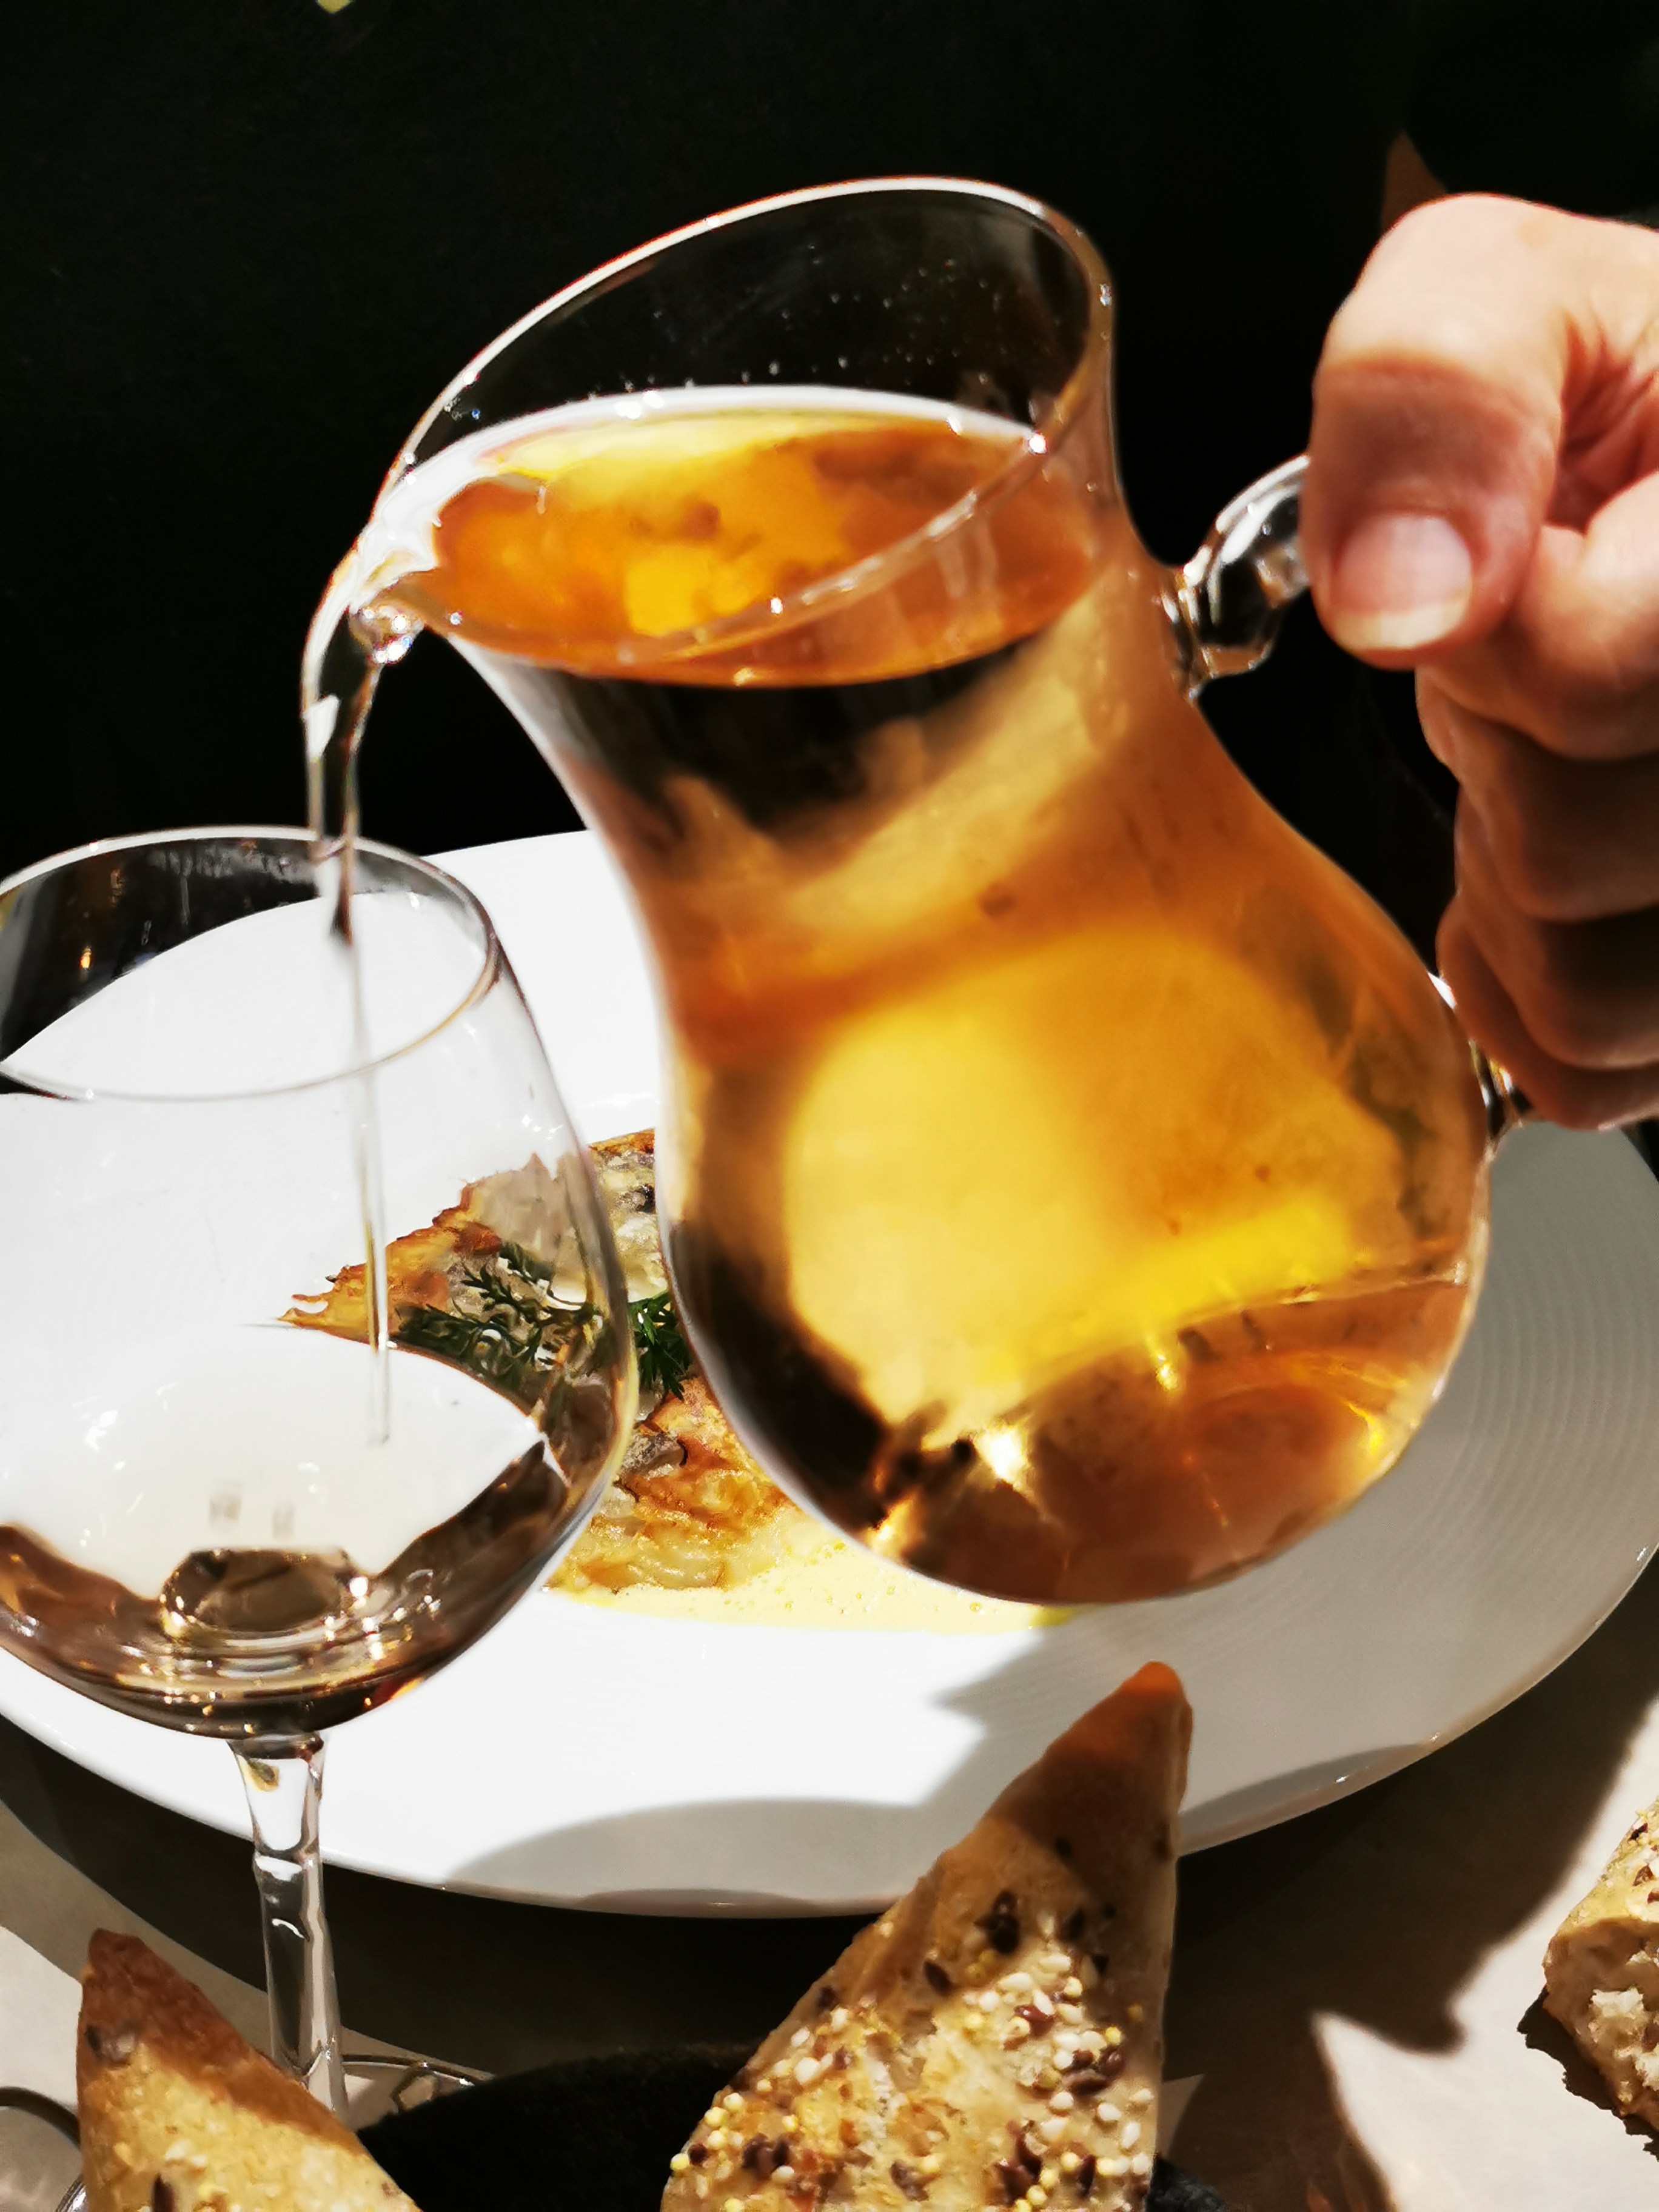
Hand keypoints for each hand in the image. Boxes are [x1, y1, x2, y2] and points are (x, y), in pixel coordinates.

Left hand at [1301, 195, 1658, 1128]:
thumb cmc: (1629, 401)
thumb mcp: (1507, 295)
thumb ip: (1438, 388)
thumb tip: (1399, 600)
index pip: (1592, 669)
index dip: (1493, 633)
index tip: (1507, 567)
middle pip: (1577, 839)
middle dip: (1507, 747)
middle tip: (1539, 656)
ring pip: (1600, 986)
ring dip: (1522, 875)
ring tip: (1564, 750)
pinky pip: (1592, 1061)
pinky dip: (1538, 973)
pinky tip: (1569, 852)